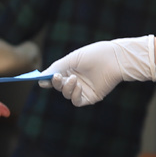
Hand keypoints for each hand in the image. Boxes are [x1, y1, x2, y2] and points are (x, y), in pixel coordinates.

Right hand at [41, 36, 155, 106]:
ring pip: (67, 95)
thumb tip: (41, 78)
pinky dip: (74, 95)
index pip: (55, 77)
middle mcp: (75, 80)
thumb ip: (56, 68)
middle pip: (59, 87)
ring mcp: (83, 89)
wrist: (114, 59)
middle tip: (57, 78)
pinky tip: (77, 85)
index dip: (47, 79)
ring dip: (66, 88)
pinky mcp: (90, 97)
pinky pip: (76, 101)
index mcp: (70, 69)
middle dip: (56, 83)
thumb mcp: (72, 59)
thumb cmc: (94, 55)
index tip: (40, 80)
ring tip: (74, 79)